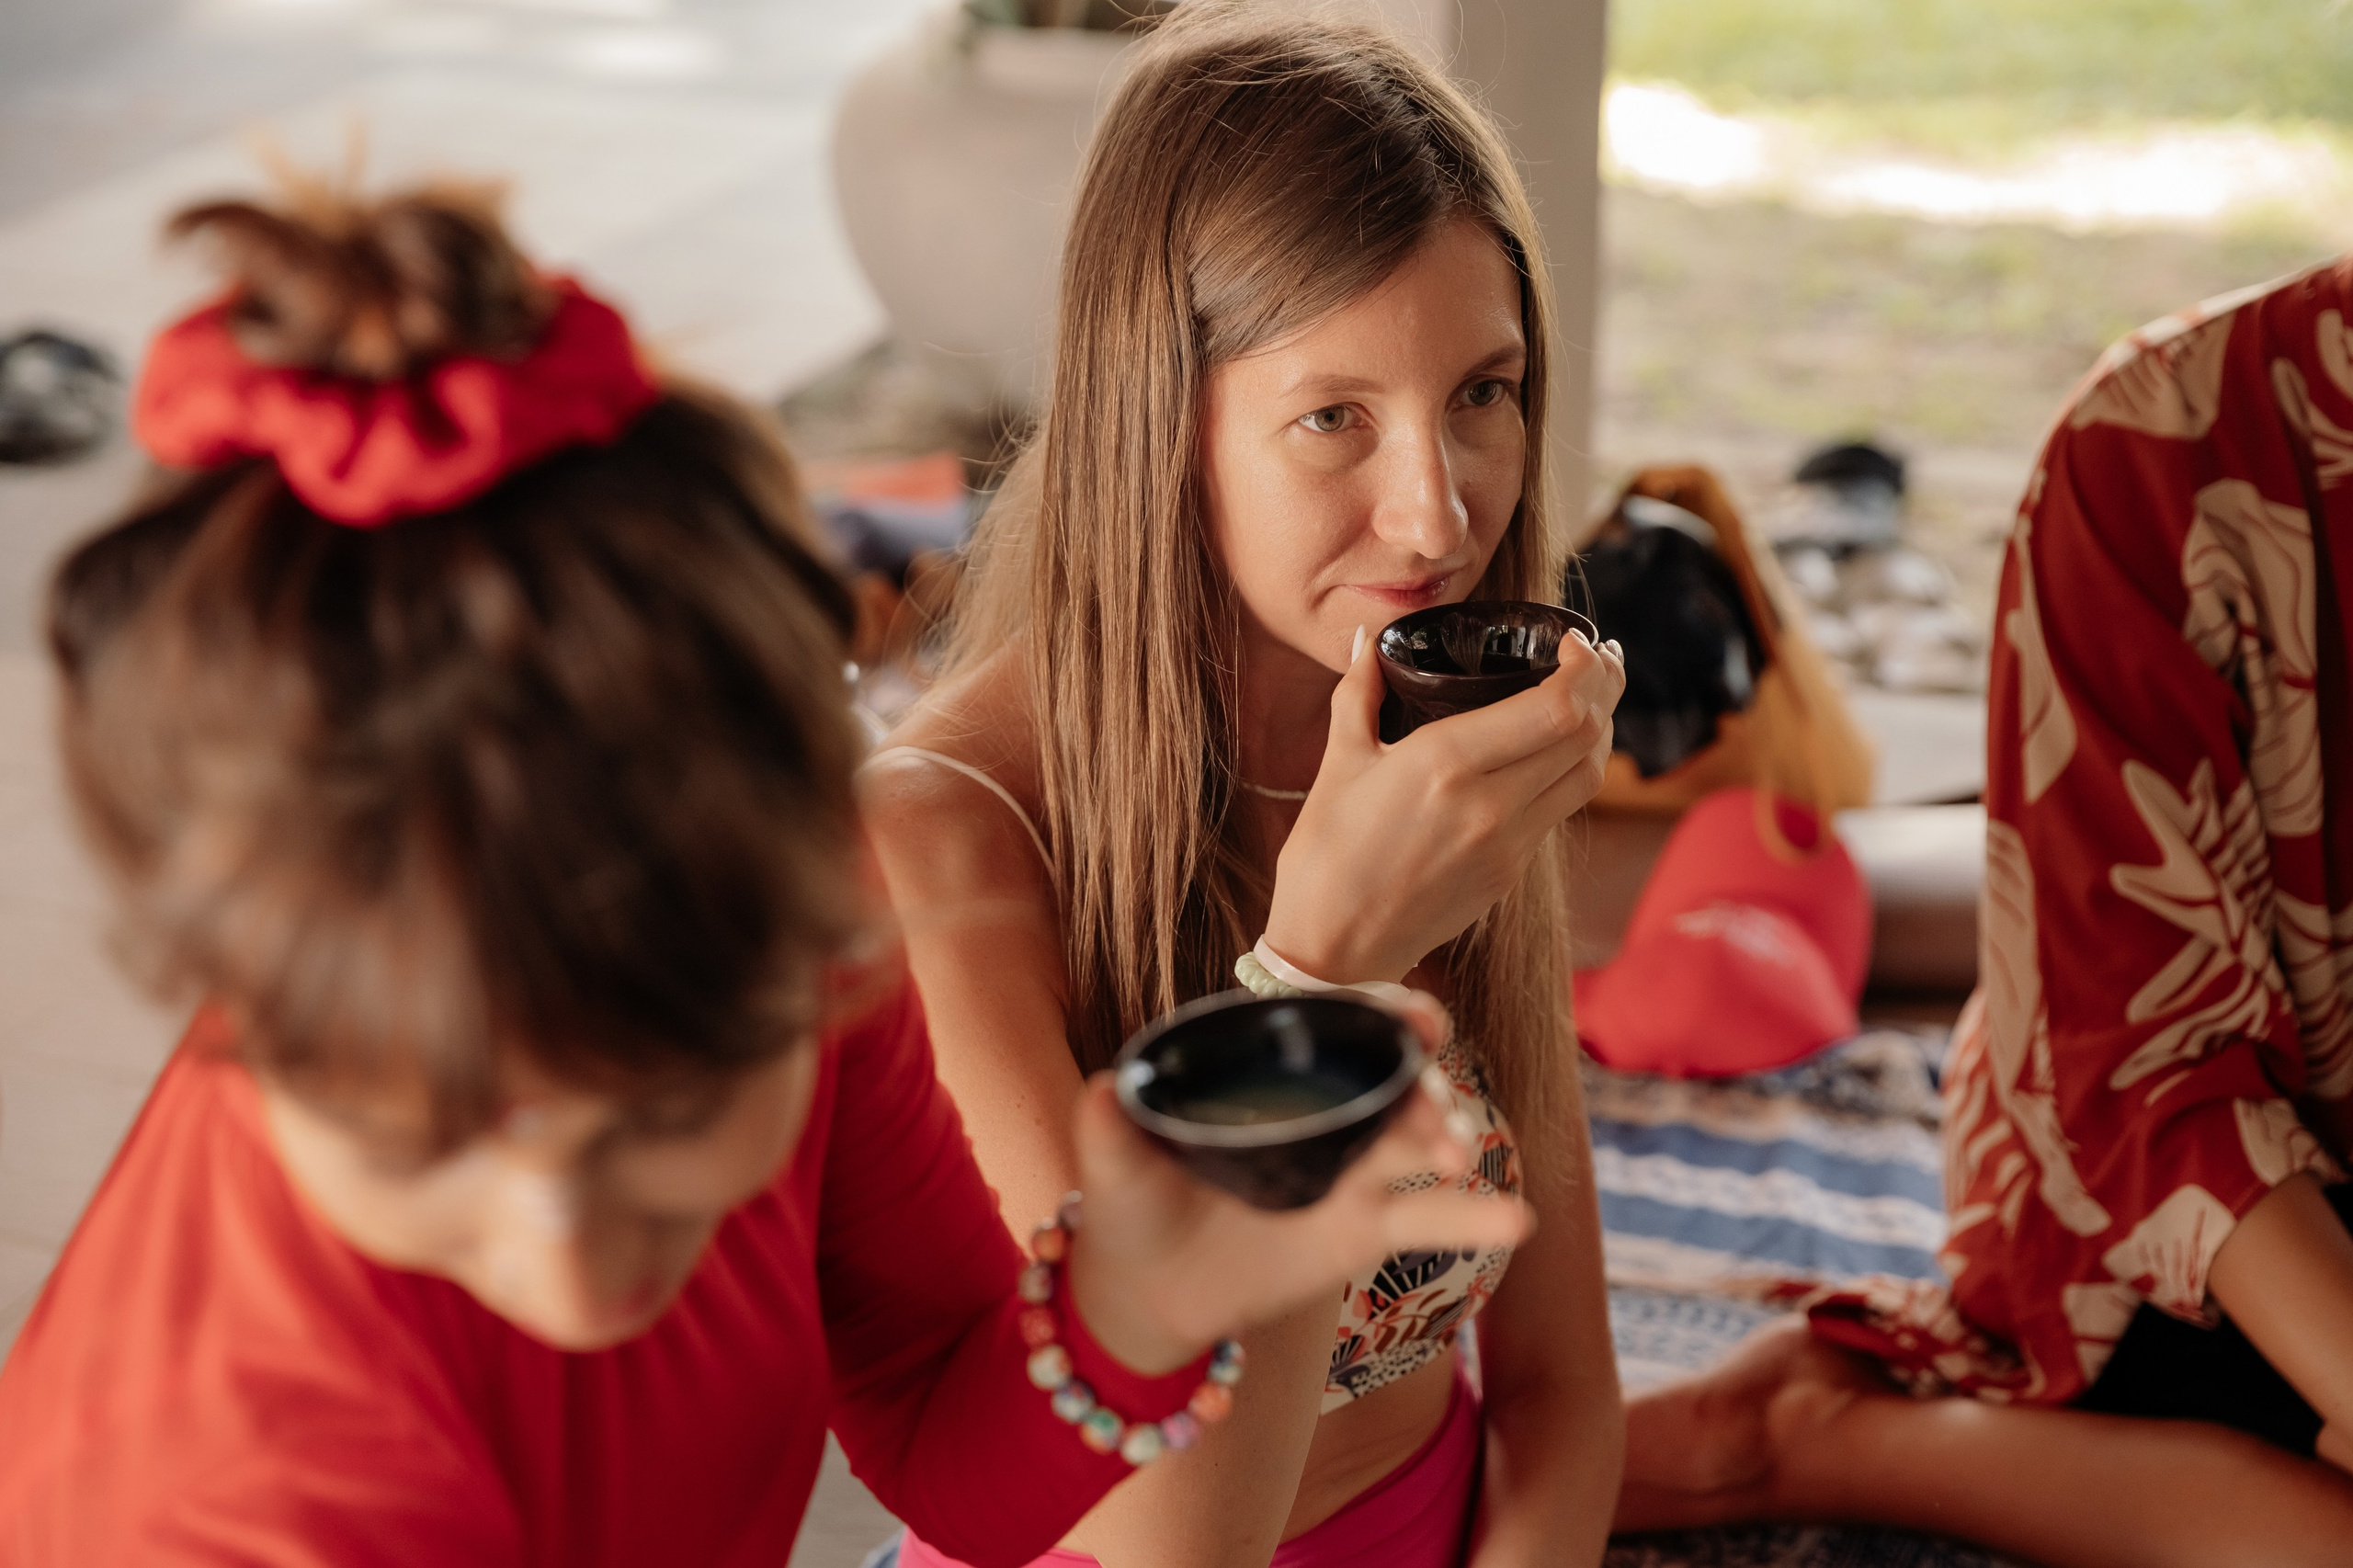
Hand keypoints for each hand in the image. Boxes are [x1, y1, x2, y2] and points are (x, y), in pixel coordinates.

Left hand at [1062, 994, 1531, 1374]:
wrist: (1147, 1290)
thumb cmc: (1130, 1205)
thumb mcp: (1112, 1163)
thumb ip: (1108, 1127)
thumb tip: (1097, 1090)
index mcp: (1266, 1071)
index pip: (1330, 1025)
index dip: (1377, 1011)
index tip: (1415, 1013)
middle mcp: (1319, 1109)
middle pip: (1384, 1076)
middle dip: (1419, 1076)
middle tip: (1431, 1098)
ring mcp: (1349, 1166)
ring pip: (1412, 1140)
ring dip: (1443, 1135)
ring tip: (1454, 1153)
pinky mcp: (1363, 1227)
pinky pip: (1426, 1220)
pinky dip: (1477, 1218)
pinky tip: (1516, 1219)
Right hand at [1263, 623, 1623, 984]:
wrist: (1332, 948)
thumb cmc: (1326, 855)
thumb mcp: (1339, 762)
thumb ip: (1359, 693)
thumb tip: (1366, 642)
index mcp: (1444, 764)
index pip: (1556, 709)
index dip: (1584, 668)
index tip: (1575, 641)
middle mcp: (1489, 804)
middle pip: (1585, 735)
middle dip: (1605, 687)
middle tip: (1599, 657)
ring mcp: (1508, 845)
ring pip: (1587, 776)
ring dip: (1599, 730)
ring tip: (1593, 697)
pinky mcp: (1511, 873)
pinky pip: (1559, 810)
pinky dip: (1571, 771)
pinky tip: (1556, 750)